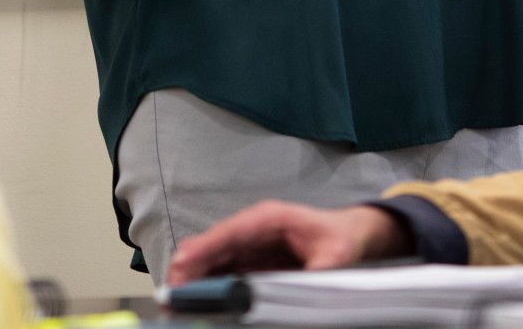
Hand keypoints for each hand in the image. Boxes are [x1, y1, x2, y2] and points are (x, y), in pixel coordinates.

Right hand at [166, 201, 409, 284]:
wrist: (349, 235)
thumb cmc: (340, 238)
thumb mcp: (335, 255)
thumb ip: (317, 272)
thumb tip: (303, 288)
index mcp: (268, 219)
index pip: (228, 232)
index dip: (203, 250)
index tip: (182, 266)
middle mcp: (250, 230)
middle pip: (210, 247)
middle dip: (188, 270)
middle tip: (173, 297)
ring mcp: (246, 245)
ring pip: (209, 261)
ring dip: (192, 281)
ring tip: (178, 305)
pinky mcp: (246, 262)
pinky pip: (219, 273)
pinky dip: (205, 287)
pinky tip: (196, 304)